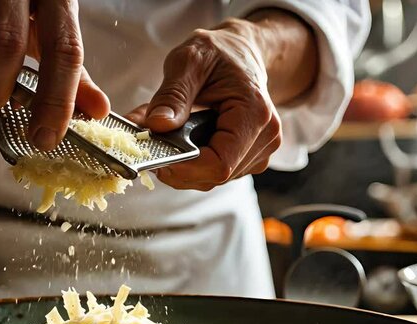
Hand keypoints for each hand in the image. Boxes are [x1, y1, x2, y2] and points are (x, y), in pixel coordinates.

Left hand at [130, 18, 281, 190]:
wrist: (241, 53)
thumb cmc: (218, 53)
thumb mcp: (189, 62)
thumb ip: (172, 95)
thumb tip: (157, 125)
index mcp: (254, 113)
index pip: (219, 164)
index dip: (184, 168)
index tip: (155, 157)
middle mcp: (265, 138)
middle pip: (213, 176)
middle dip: (177, 164)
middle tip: (151, 139)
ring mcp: (260, 151)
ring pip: (211, 179)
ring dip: (182, 163)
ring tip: (169, 133)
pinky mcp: (249, 158)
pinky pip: (213, 173)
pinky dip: (192, 162)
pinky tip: (184, 139)